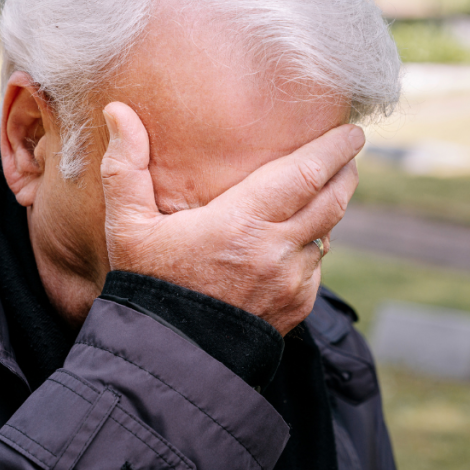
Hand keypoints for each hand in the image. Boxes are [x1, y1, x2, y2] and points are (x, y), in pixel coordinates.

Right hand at [100, 102, 362, 335]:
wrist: (167, 360)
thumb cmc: (146, 287)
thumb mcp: (127, 226)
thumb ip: (126, 166)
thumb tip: (118, 110)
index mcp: (242, 222)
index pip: (307, 173)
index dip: (334, 149)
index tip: (351, 131)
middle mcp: (276, 250)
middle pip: (331, 199)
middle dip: (344, 171)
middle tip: (349, 152)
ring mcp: (291, 283)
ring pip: (326, 235)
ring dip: (329, 210)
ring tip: (325, 190)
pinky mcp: (296, 309)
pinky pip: (315, 269)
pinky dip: (313, 249)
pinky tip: (299, 241)